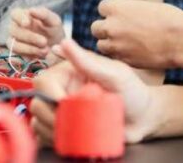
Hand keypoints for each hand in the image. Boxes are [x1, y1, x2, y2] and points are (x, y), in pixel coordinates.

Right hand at [8, 7, 64, 58]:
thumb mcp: (53, 21)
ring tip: (45, 51)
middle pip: (14, 31)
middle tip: (44, 42)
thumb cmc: (53, 30)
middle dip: (29, 37)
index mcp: (22, 16)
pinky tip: (40, 56)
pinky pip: (17, 56)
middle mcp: (15, 28)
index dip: (19, 18)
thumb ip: (44, 14)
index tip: (27, 23)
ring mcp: (13, 42)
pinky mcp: (16, 55)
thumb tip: (31, 10)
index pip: (15, 14)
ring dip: (30, 49)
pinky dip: (29, 56)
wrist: (57, 48)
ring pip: (14, 45)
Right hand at [30, 39, 155, 144]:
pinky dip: (51, 141)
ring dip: (51, 131)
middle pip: (38, 103)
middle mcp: (62, 92)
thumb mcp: (114, 74)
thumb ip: (88, 61)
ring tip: (74, 132)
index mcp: (69, 74)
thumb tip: (64, 42)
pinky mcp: (66, 130)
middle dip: (49, 116)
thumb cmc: (133, 92)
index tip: (64, 102)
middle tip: (71, 123)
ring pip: (39, 121)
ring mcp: (63, 112)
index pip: (44, 81)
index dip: (49, 93)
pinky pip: (46, 137)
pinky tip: (68, 140)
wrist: (144, 118)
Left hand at [91, 0, 182, 68]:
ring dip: (110, 44)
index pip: (102, 7)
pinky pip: (113, 57)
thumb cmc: (169, 19)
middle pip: (95, 27)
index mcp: (117, 6)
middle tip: (119, 31)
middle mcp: (111, 25)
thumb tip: (123, 14)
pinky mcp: (123, 60)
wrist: (181, 40)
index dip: (111, 12)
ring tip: (125, 43)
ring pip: (101, 45)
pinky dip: (119, 55)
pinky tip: (133, 52)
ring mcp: (115, 44)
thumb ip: (129, 11)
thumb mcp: (146, 6)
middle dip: (105, 29)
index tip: (120, 16)